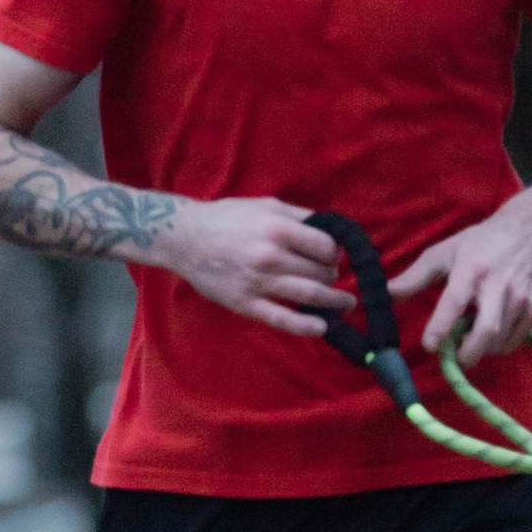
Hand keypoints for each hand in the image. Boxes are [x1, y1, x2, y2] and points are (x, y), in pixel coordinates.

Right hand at [159, 198, 351, 336]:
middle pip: (321, 272)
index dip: (335, 252)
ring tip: (346, 304)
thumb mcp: (266, 205)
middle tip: (333, 276)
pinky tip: (322, 327)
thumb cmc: (228, 219)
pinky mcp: (245, 303)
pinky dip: (306, 326)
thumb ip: (300, 216)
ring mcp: (258, 282)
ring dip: (334, 301)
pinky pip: (282, 319)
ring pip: (309, 295)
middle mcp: (271, 256)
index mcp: (278, 228)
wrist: (185, 238)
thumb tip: (332, 231)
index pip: (326, 246)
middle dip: (333, 275)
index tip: (333, 256)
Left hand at [388, 203, 531, 367]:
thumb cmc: (481, 242)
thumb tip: (387, 294)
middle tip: (455, 357)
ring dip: (481, 349)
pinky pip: (514, 341)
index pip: (454, 302)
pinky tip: (490, 333)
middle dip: (468, 353)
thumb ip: (415, 276)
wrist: (531, 232)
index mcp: (471, 270)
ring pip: (500, 341)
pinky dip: (498, 346)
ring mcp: (519, 299)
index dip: (441, 326)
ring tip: (470, 338)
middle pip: (486, 331)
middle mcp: (497, 286)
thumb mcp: (445, 252)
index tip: (430, 346)